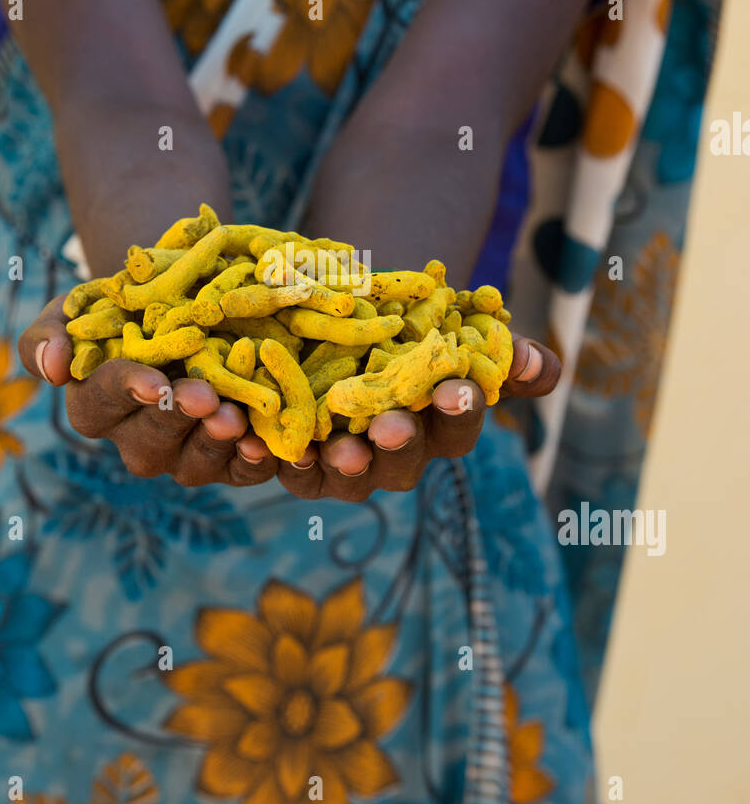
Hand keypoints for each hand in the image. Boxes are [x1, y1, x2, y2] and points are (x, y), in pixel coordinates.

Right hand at [18, 297, 279, 486]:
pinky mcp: (227, 461)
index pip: (103, 405)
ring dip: (214, 443)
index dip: (127, 391)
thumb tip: (53, 367)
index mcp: (97, 408)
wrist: (185, 308)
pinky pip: (238, 474)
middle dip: (177, 417)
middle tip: (202, 396)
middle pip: (151, 440)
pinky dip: (252, 464)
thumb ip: (48, 334)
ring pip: (194, 463)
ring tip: (232, 418)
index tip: (152, 380)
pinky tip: (262, 445)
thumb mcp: (78, 308)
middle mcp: (137, 440)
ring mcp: (183, 455)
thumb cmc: (122, 309)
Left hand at [274, 336, 560, 502]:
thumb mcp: (449, 330)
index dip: (458, 410)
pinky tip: (263, 445)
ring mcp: (341, 465)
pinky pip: (282, 469)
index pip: (456, 425)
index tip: (459, 388)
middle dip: (397, 445)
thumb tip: (542, 366)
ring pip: (342, 477)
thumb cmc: (406, 334)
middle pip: (400, 462)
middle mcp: (391, 456)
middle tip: (392, 426)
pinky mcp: (292, 462)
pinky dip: (270, 459)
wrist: (335, 327)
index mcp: (436, 426)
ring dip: (340, 465)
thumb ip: (496, 351)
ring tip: (336, 449)